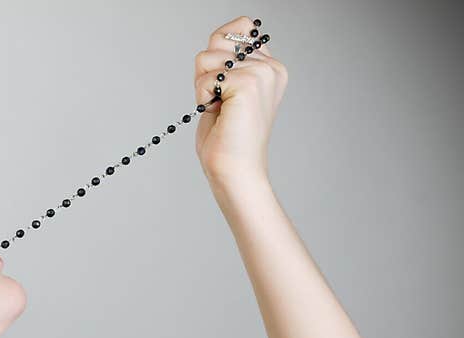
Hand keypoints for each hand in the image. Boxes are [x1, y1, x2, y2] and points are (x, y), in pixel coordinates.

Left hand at [192, 16, 287, 182]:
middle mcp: (271, 67)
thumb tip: (219, 36)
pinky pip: (206, 77)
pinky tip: (219, 114)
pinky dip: (203, 98)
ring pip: (207, 58)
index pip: (237, 29)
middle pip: (217, 41)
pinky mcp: (248, 82)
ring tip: (221, 111)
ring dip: (203, 88)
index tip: (222, 86)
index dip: (217, 55)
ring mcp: (262, 73)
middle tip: (220, 104)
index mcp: (270, 67)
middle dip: (206, 74)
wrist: (234, 171)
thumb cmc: (227, 139)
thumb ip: (224, 60)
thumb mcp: (224, 90)